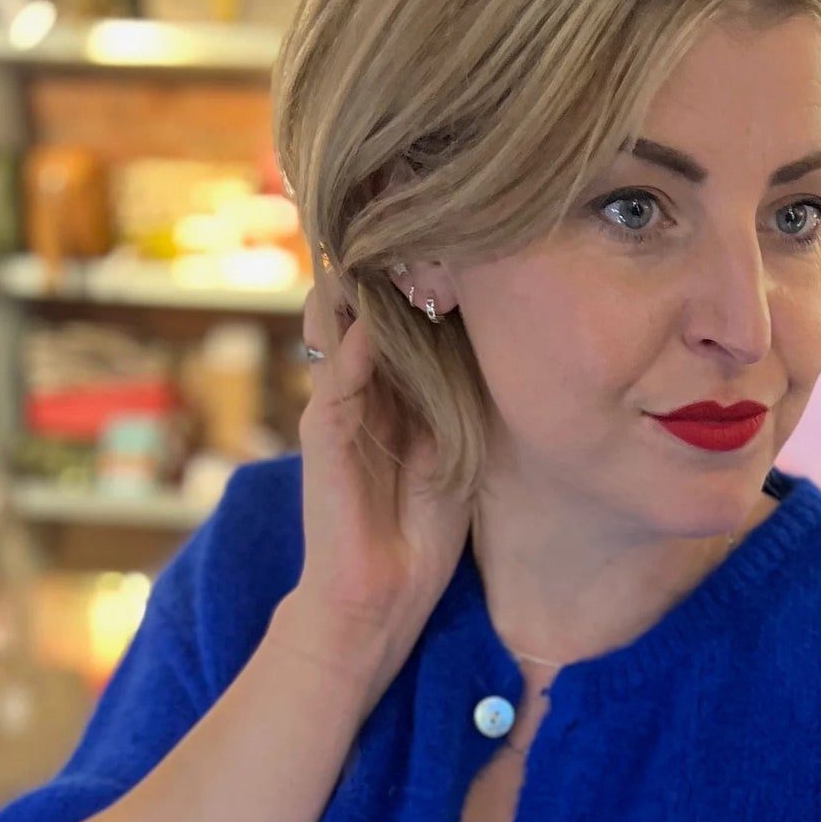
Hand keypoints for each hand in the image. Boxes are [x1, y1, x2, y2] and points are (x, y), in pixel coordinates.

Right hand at [290, 273, 474, 693]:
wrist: (378, 601)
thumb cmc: (420, 539)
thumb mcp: (457, 457)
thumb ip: (460, 406)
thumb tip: (495, 356)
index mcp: (393, 398)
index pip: (404, 325)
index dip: (424, 284)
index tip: (456, 240)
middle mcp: (361, 394)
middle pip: (369, 314)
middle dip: (390, 272)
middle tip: (413, 220)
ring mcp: (337, 411)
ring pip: (343, 333)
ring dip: (362, 292)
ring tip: (386, 244)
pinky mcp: (324, 438)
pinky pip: (338, 380)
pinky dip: (355, 348)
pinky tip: (371, 316)